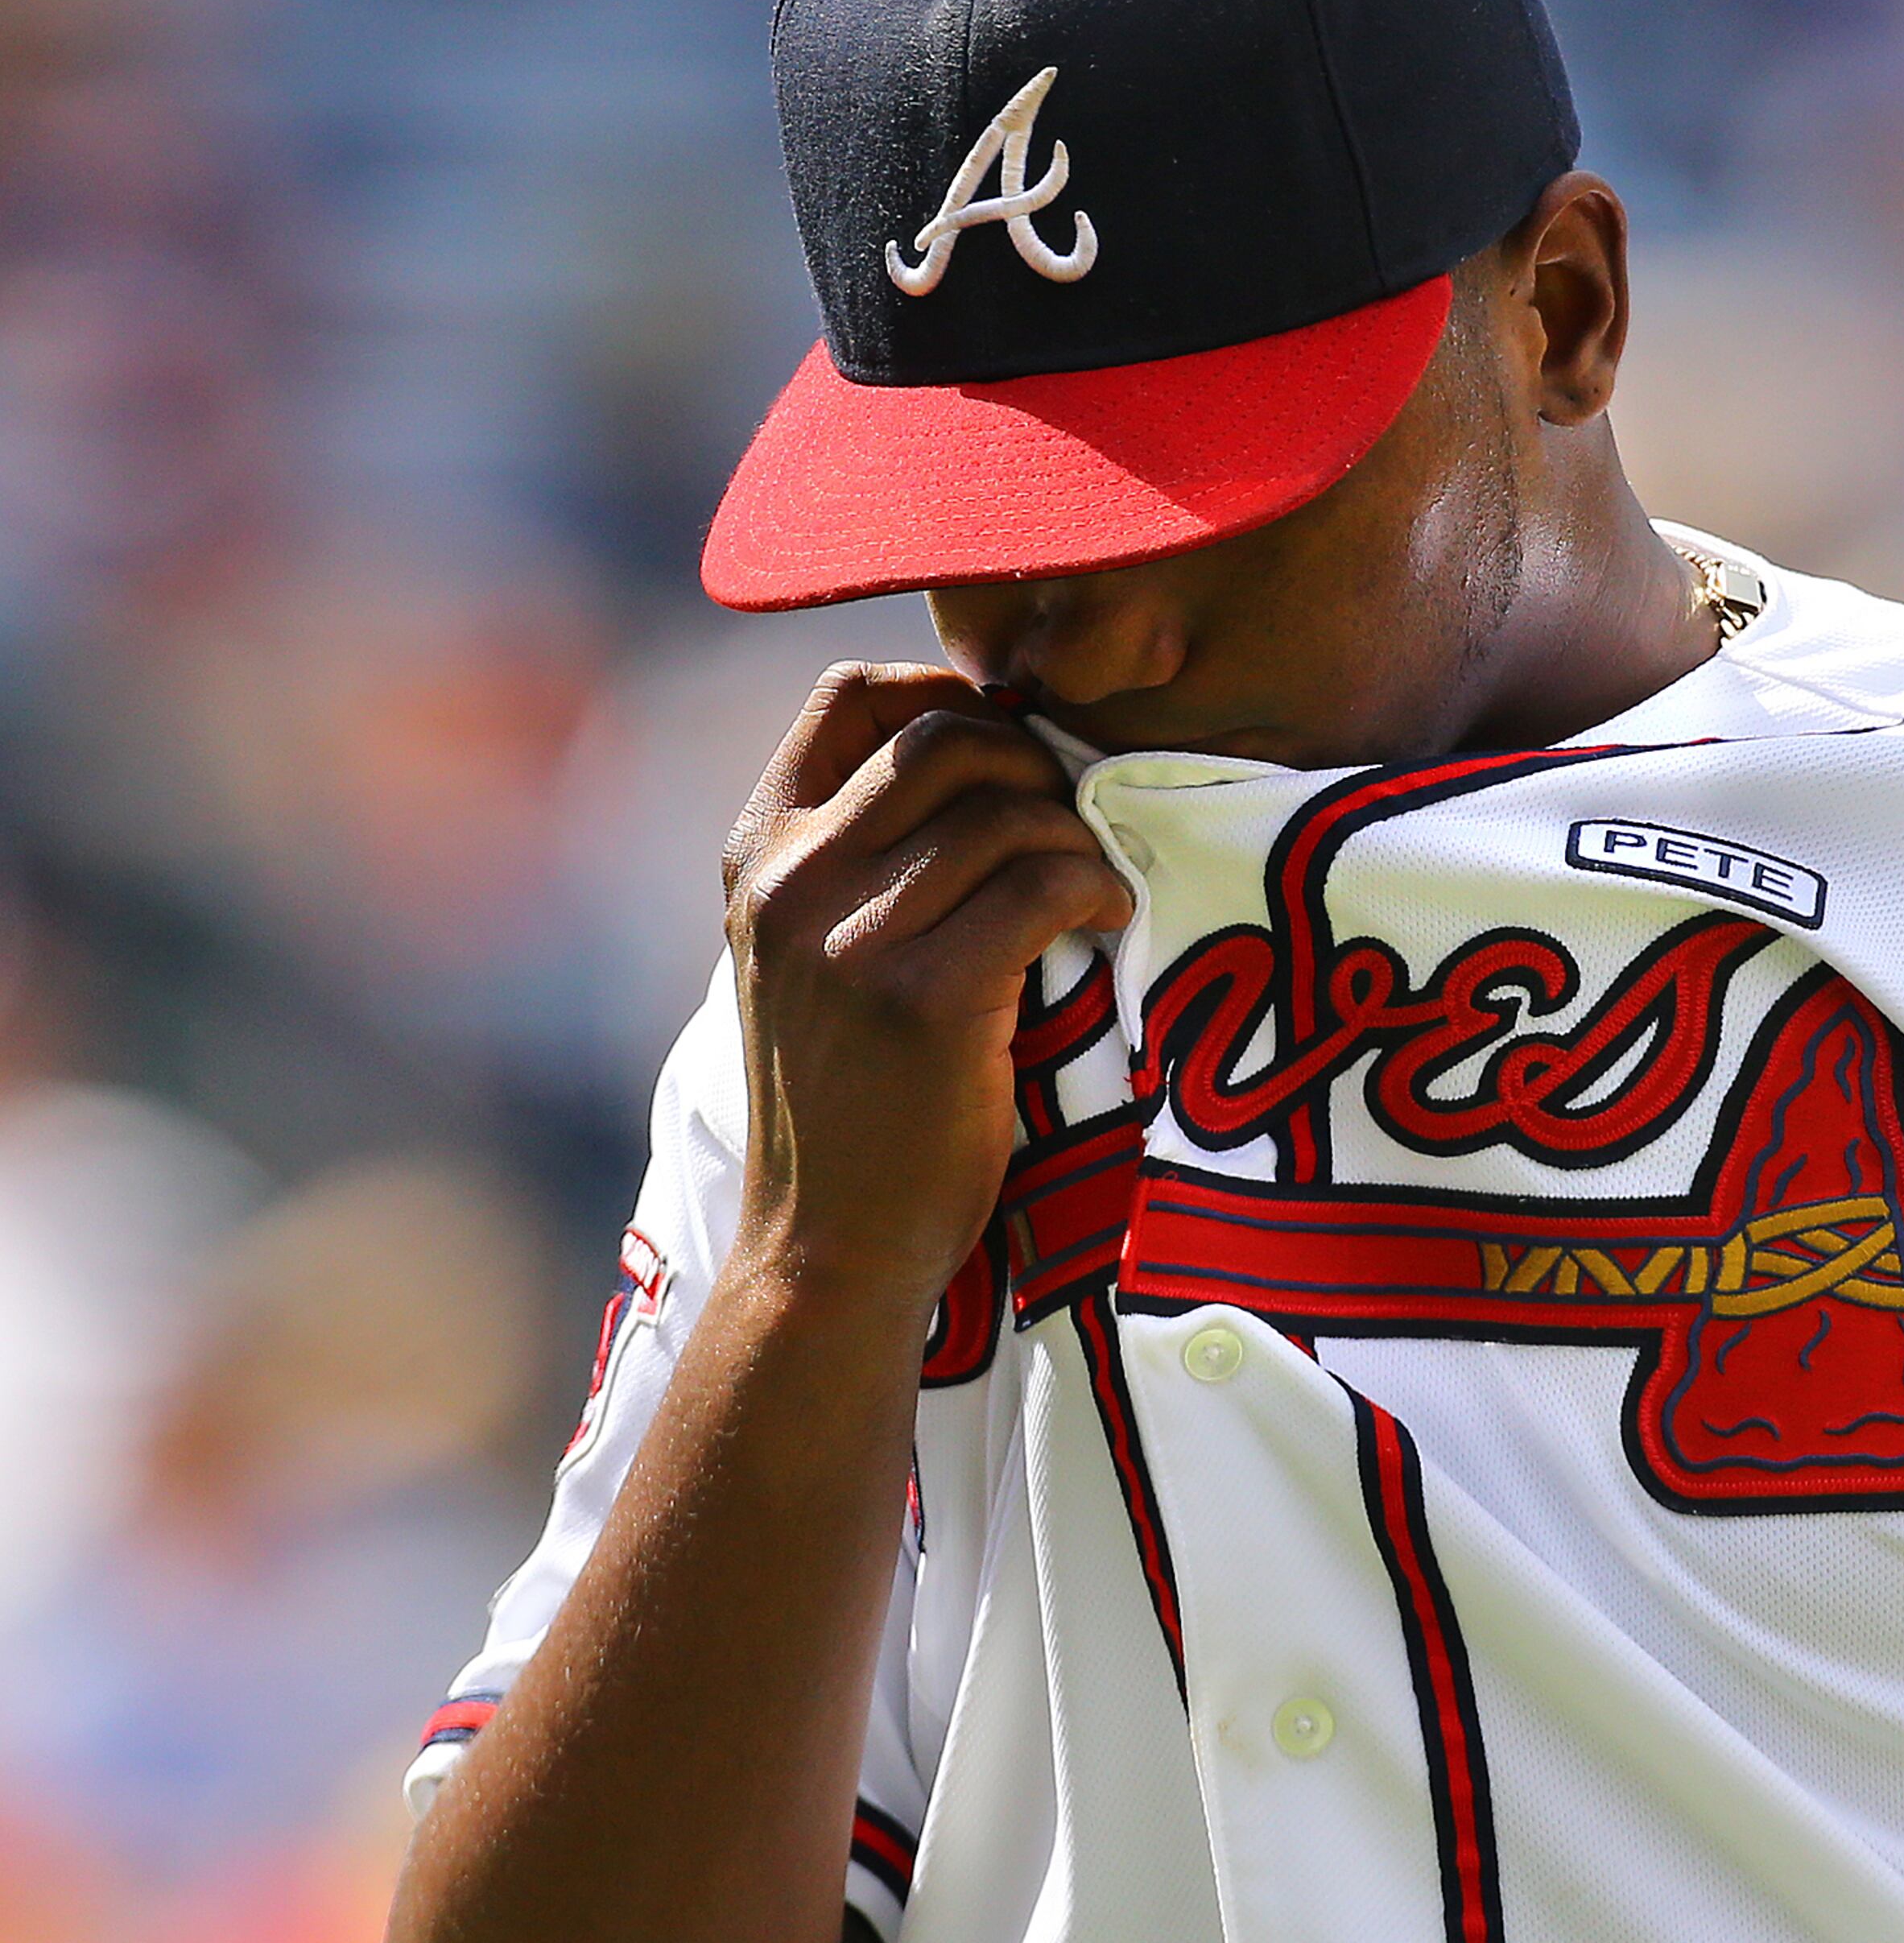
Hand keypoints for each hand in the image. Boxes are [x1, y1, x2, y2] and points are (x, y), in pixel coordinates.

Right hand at [721, 664, 1131, 1317]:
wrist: (828, 1248)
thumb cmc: (850, 1094)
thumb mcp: (811, 951)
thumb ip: (859, 851)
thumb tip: (991, 739)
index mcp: (758, 854)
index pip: (848, 694)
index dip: (949, 693)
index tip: (1010, 750)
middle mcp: (789, 881)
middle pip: (946, 739)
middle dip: (1034, 766)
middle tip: (1072, 826)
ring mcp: (849, 939)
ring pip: (1006, 812)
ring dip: (1075, 837)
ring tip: (1091, 886)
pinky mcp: (923, 999)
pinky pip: (1042, 884)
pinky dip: (1095, 887)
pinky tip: (1107, 918)